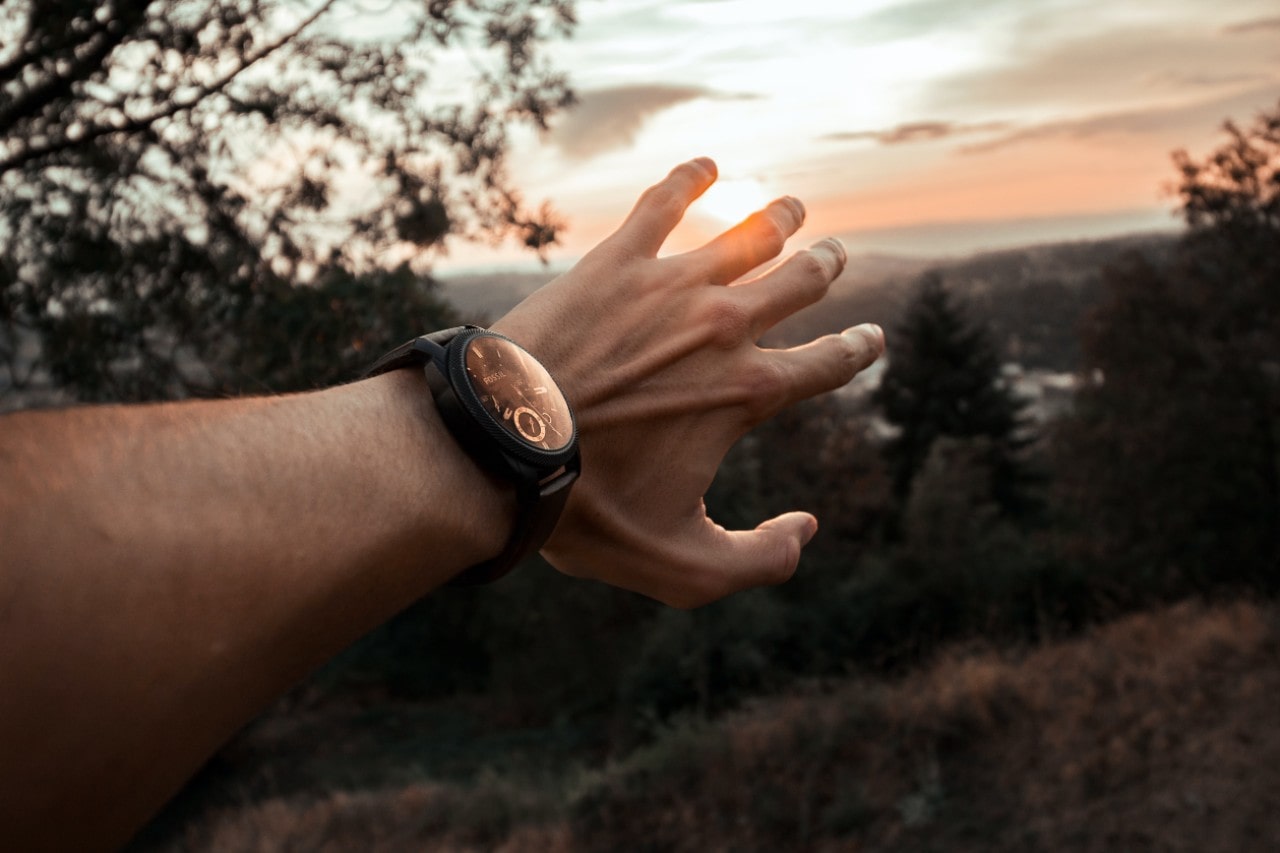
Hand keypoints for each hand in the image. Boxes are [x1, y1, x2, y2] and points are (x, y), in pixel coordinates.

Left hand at [493, 158, 883, 606]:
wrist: (504, 448)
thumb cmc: (588, 512)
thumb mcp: (682, 566)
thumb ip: (759, 561)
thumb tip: (806, 529)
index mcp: (748, 393)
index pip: (827, 364)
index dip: (857, 352)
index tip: (871, 340)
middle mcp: (724, 328)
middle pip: (798, 284)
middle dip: (825, 269)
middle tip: (836, 255)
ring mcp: (671, 286)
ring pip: (746, 237)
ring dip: (779, 220)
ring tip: (795, 209)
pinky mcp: (615, 260)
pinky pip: (663, 205)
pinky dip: (689, 179)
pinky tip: (704, 164)